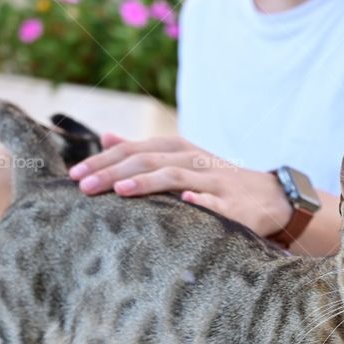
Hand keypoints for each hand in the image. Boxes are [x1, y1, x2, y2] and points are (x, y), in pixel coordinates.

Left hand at [68, 132, 291, 237]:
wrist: (269, 197)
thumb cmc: (214, 180)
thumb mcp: (180, 159)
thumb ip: (142, 150)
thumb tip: (106, 137)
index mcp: (177, 149)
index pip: (134, 150)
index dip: (103, 160)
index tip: (75, 174)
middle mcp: (193, 160)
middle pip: (148, 161)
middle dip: (113, 172)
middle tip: (83, 187)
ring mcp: (213, 181)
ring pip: (176, 177)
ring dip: (147, 183)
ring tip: (120, 191)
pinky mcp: (233, 205)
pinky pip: (214, 202)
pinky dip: (199, 201)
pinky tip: (183, 202)